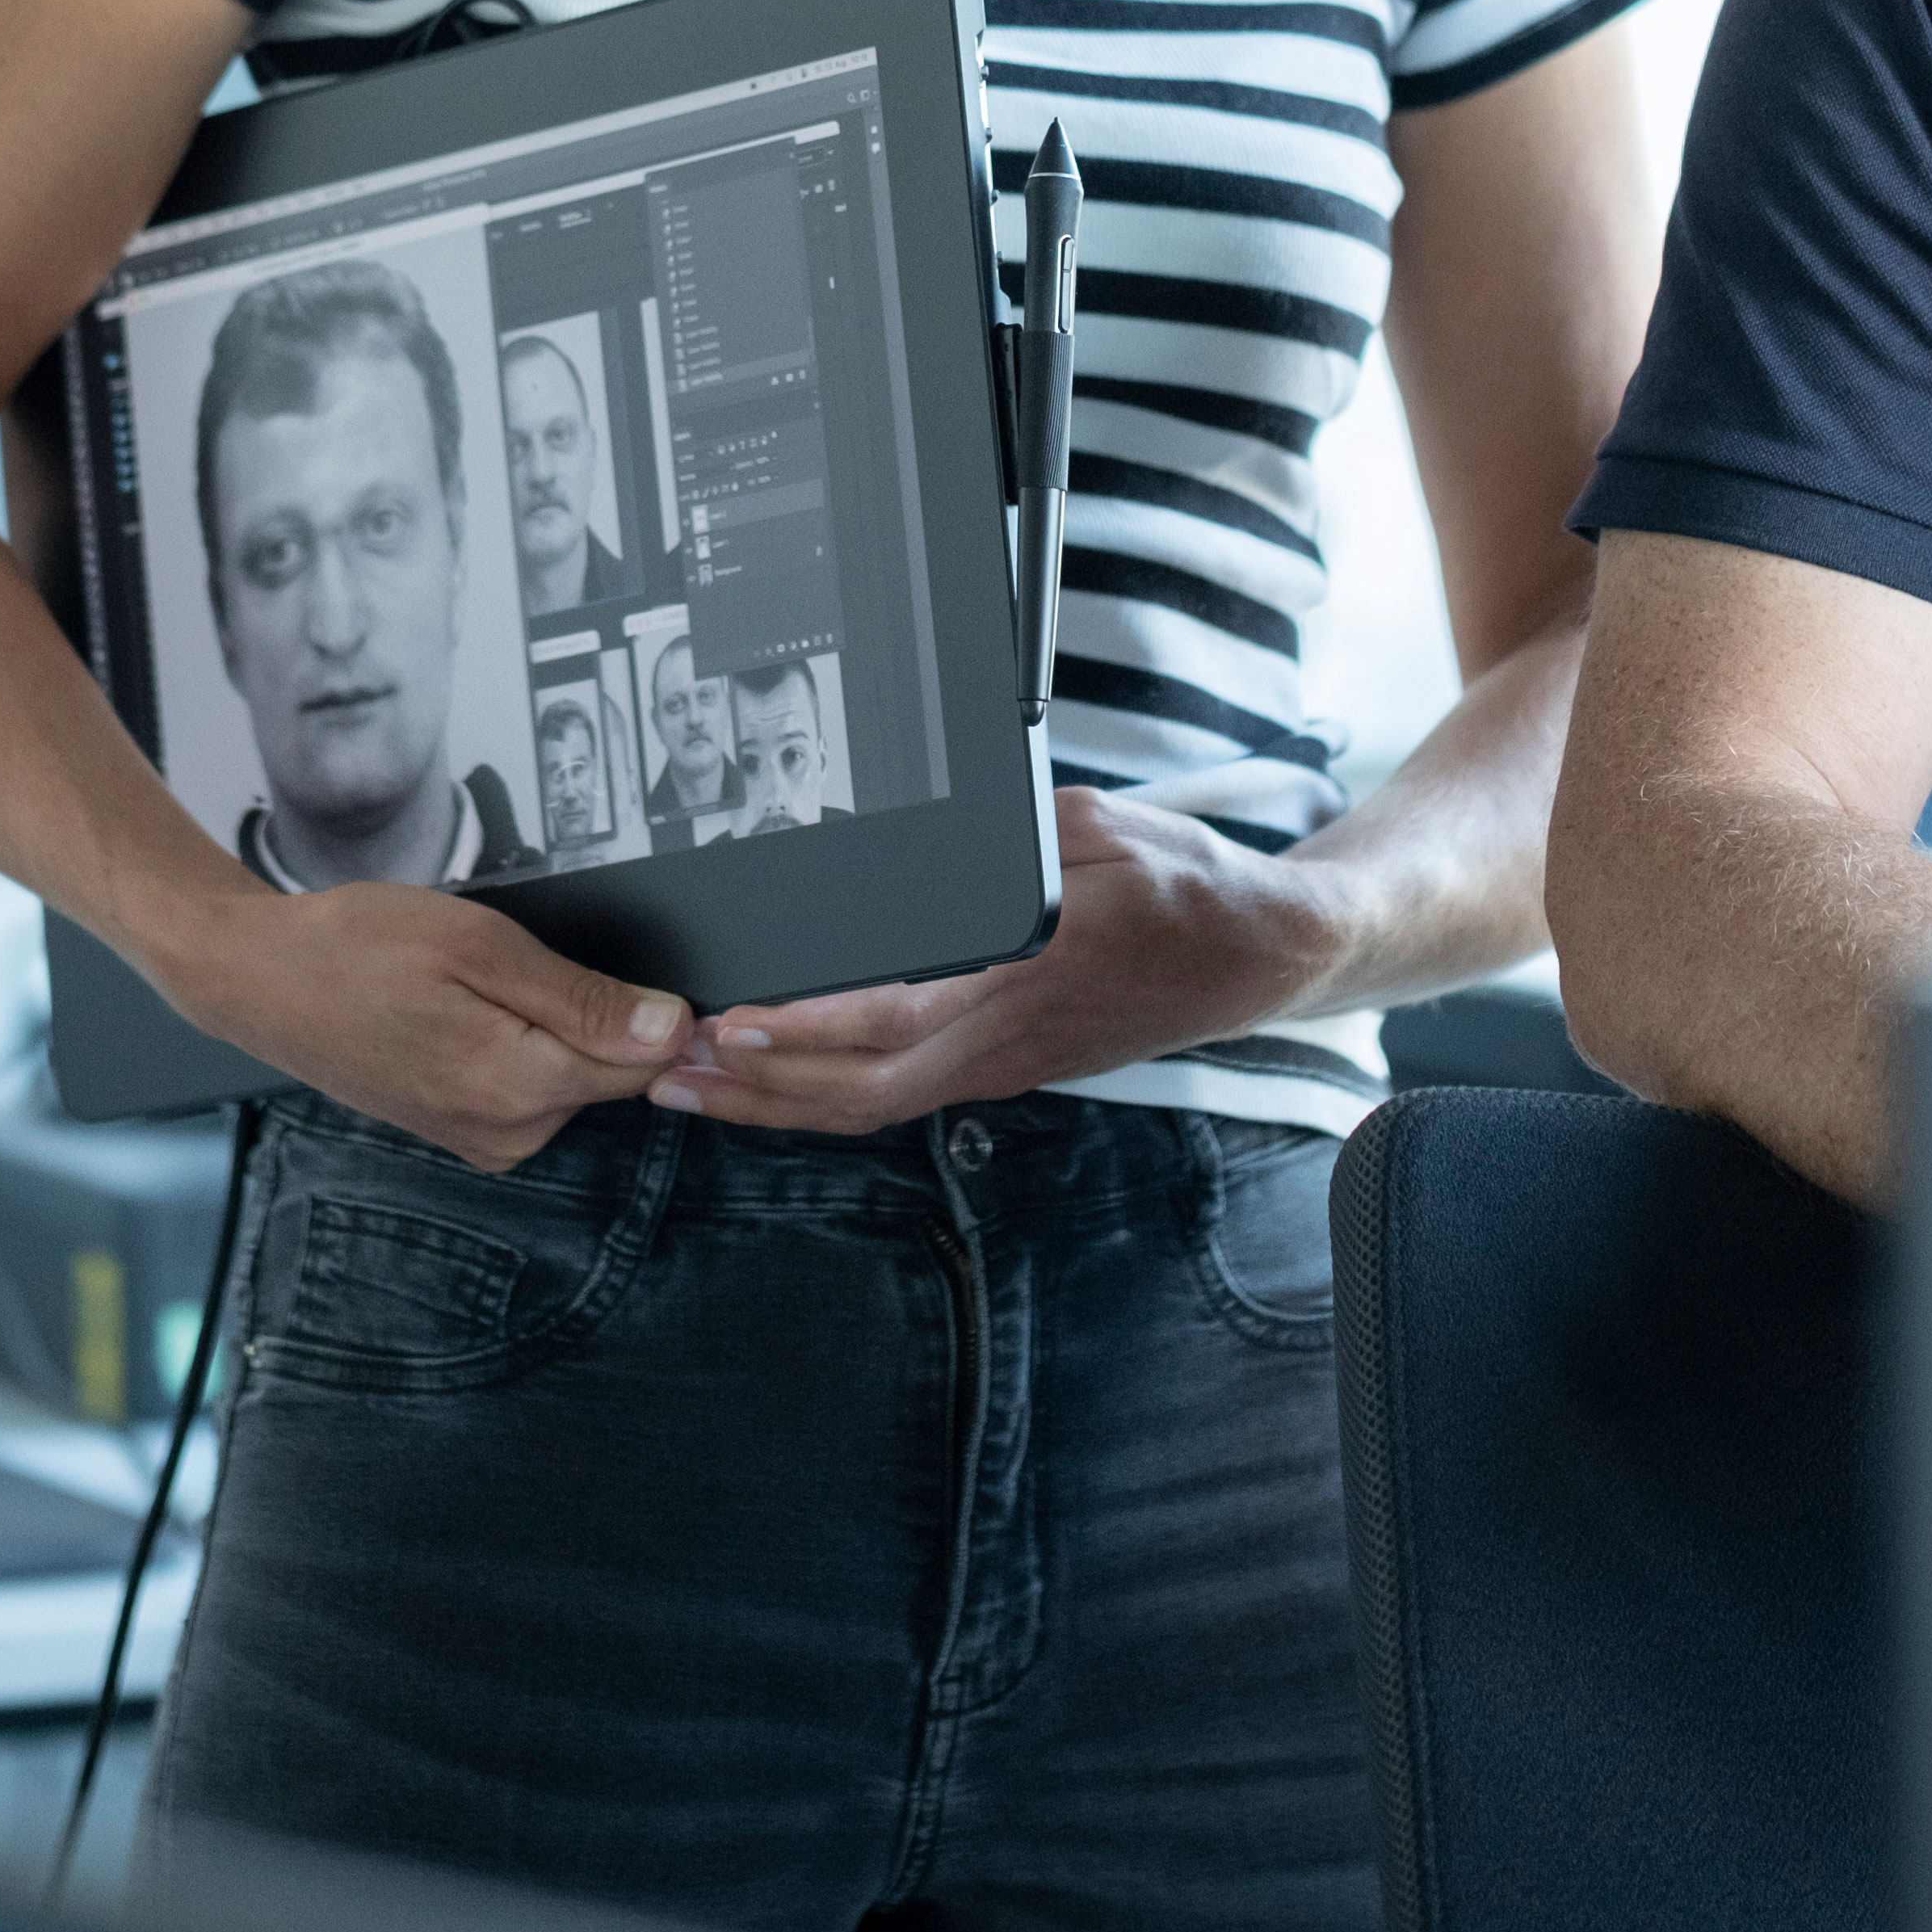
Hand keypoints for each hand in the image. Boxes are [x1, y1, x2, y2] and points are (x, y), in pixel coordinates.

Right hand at [137, 876, 686, 1173]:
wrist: (260, 979)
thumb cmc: (359, 946)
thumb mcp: (479, 945)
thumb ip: (582, 998)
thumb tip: (672, 1030)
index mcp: (516, 1088)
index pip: (643, 1063)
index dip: (653, 1009)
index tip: (617, 967)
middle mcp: (506, 1134)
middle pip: (608, 1073)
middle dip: (590, 1013)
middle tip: (513, 962)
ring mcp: (480, 1142)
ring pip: (569, 1079)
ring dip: (548, 1028)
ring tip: (475, 984)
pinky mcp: (461, 1134)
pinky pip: (528, 1089)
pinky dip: (516, 1047)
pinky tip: (463, 1011)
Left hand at [652, 790, 1345, 1135]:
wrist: (1262, 955)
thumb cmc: (1186, 883)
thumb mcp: (1106, 826)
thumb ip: (1020, 837)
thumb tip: (944, 842)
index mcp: (1029, 968)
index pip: (902, 1012)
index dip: (812, 1028)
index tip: (736, 1021)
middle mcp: (1007, 1033)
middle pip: (865, 1084)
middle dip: (759, 1086)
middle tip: (668, 1066)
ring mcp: (1004, 1063)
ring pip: (875, 1105)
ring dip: (776, 1104)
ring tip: (688, 1086)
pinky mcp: (1005, 1070)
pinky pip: (900, 1098)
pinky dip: (823, 1100)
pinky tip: (769, 1087)